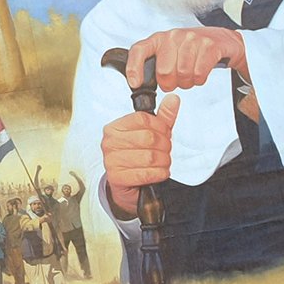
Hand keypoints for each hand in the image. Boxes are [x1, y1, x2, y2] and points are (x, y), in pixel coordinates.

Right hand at [101, 95, 180, 217]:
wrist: (125, 184)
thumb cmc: (136, 156)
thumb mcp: (150, 134)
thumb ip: (163, 117)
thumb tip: (173, 99)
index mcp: (115, 127)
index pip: (142, 119)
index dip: (160, 126)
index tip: (165, 133)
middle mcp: (110, 142)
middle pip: (148, 137)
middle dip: (164, 146)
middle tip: (166, 151)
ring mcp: (111, 160)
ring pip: (149, 157)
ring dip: (163, 161)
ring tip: (163, 162)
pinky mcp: (116, 177)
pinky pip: (145, 174)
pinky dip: (158, 174)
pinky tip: (160, 172)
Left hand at [127, 27, 246, 91]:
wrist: (223, 40)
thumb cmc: (192, 50)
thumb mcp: (170, 53)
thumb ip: (155, 65)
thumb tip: (139, 83)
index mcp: (159, 38)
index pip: (139, 50)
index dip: (134, 68)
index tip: (136, 84)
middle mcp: (174, 36)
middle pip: (164, 72)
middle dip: (170, 83)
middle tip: (177, 81)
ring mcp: (192, 39)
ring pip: (183, 74)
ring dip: (187, 82)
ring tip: (190, 76)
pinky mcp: (210, 45)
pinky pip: (199, 73)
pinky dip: (199, 80)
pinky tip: (200, 73)